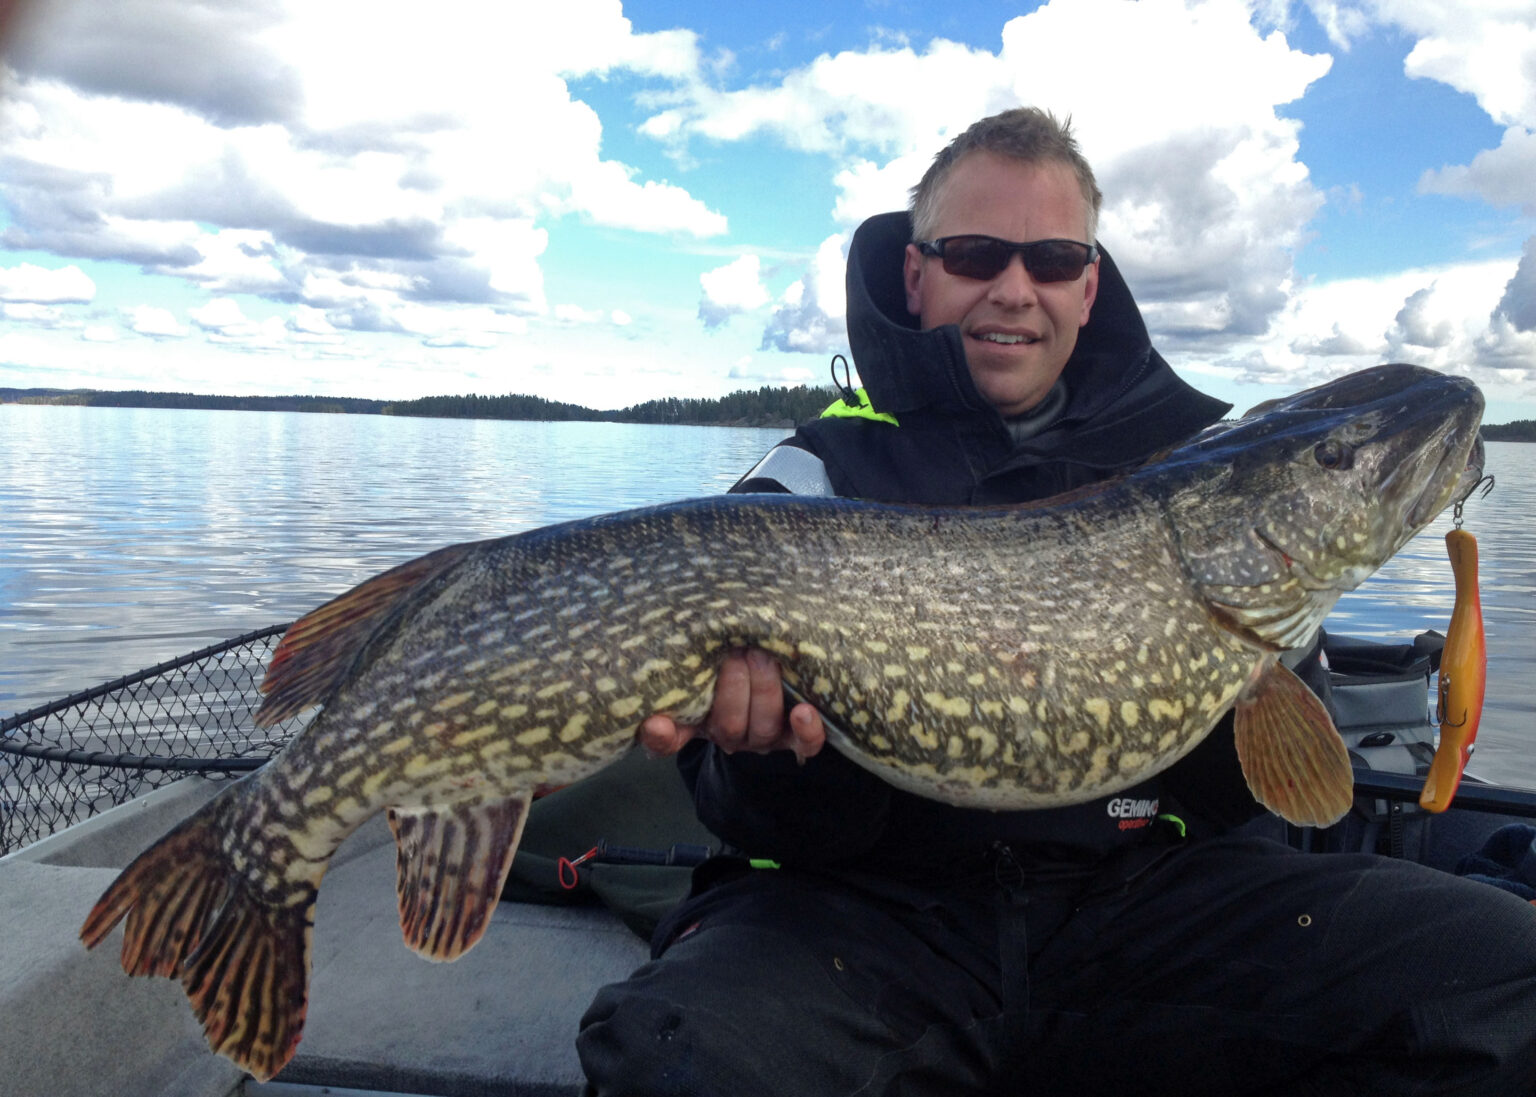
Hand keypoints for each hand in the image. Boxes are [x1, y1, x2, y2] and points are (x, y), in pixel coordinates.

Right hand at [639, 647, 825, 760]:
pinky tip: (804, 711)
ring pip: (763, 727)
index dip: (663, 736)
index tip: (656, 722)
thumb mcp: (699, 669)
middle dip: (733, 687)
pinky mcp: (798, 737)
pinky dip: (806, 729)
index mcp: (697, 722)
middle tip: (736, 652)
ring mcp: (766, 736)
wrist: (767, 665)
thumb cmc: (726, 663)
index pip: (671, 739)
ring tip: (762, 656)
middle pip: (728, 725)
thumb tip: (653, 714)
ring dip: (764, 691)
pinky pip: (805, 744)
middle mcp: (731, 734)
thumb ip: (680, 677)